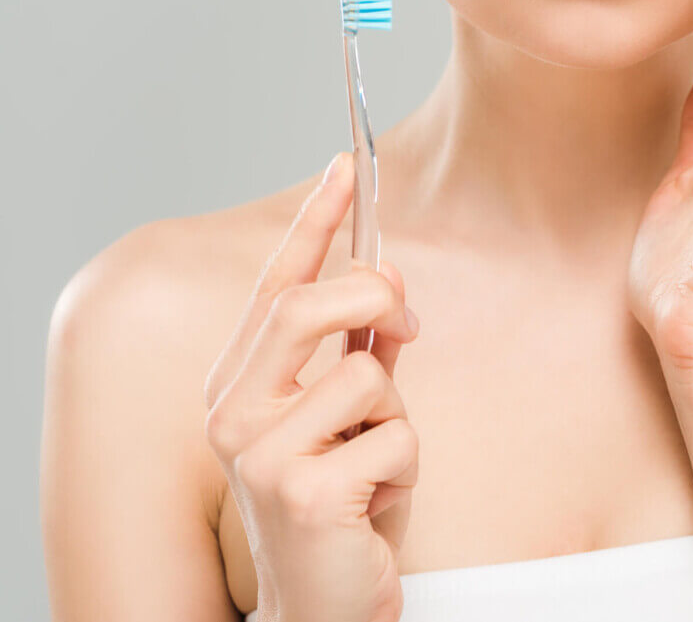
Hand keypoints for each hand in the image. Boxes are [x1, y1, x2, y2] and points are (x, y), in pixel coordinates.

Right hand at [203, 151, 420, 621]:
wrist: (324, 601)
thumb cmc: (340, 502)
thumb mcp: (351, 417)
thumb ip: (359, 351)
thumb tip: (388, 283)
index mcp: (242, 384)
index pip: (277, 286)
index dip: (314, 222)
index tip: (346, 166)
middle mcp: (234, 411)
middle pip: (308, 306)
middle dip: (373, 299)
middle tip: (405, 324)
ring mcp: (259, 452)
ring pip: (369, 376)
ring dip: (398, 418)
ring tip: (375, 462)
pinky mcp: (301, 490)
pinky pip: (396, 436)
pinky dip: (406, 466)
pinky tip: (376, 501)